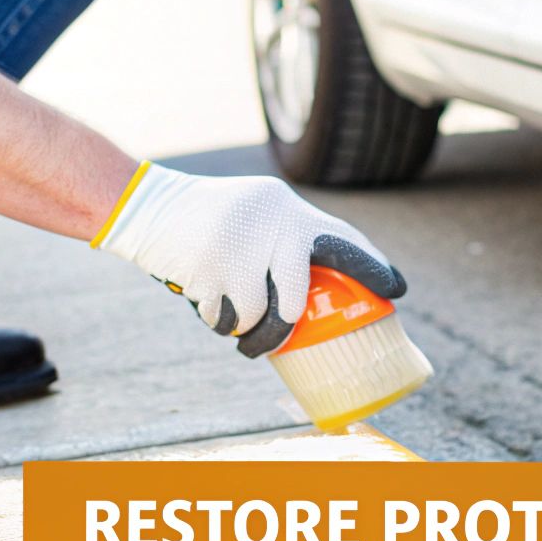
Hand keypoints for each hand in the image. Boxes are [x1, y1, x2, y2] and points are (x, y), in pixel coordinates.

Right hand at [93, 164, 406, 356]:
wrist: (143, 204)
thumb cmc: (206, 219)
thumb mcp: (254, 212)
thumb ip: (285, 238)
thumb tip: (320, 289)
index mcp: (286, 207)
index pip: (342, 239)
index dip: (373, 267)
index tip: (398, 290)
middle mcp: (272, 222)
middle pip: (296, 295)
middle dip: (287, 323)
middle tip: (279, 336)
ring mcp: (241, 245)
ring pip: (260, 313)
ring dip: (245, 327)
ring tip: (232, 319)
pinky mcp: (210, 268)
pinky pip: (227, 317)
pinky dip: (218, 321)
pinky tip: (204, 301)